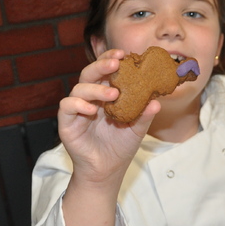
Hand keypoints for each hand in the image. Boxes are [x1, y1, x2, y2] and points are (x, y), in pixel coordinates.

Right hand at [58, 49, 160, 183]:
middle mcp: (90, 98)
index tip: (124, 54)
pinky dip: (78, 104)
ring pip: (79, 88)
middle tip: (116, 62)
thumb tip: (157, 101)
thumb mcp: (137, 129)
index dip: (112, 59)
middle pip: (90, 73)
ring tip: (113, 94)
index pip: (106, 71)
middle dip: (102, 65)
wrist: (107, 171)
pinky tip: (92, 109)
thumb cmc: (120, 147)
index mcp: (105, 94)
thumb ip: (145, 114)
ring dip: (96, 88)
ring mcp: (77, 109)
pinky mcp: (67, 122)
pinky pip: (67, 106)